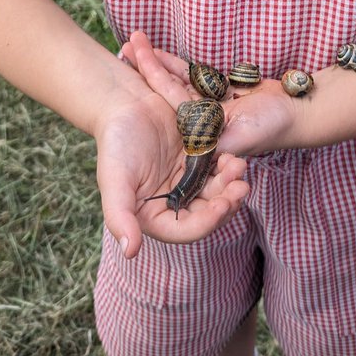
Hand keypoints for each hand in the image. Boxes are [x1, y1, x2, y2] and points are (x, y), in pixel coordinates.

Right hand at [94, 83, 248, 259]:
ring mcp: (187, 180)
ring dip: (230, 184)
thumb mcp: (113, 180)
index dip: (207, 222)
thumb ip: (120, 216)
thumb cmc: (115, 144)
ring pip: (216, 190)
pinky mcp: (196, 160)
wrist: (125, 104)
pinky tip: (232, 155)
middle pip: (206, 212)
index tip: (223, 205)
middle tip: (242, 187)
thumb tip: (130, 252)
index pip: (184, 229)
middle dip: (227, 202)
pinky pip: (216, 168)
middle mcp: (173, 201)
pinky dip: (227, 165)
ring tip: (239, 166)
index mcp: (153, 214)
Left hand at [122, 30, 300, 158]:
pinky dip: (175, 65)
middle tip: (125, 46)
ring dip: (156, 63)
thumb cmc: (271, 128)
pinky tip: (156, 52)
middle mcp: (198, 123)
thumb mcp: (240, 138)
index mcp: (199, 137)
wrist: (296, 111)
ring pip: (175, 82)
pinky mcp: (216, 95)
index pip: (168, 107)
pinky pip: (192, 77)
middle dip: (146, 69)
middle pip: (165, 92)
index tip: (131, 66)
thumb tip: (185, 143)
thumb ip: (213, 141)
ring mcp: (206, 108)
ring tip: (134, 42)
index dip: (150, 84)